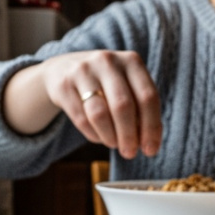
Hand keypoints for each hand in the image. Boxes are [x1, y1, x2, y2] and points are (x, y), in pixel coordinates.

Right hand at [4, 50, 161, 158]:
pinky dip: (93, 134)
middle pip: (123, 106)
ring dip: (110, 137)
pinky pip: (81, 119)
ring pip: (100, 114)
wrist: (65, 68)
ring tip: (114, 144)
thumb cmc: (107, 85)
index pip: (148, 97)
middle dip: (129, 136)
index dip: (151, 127)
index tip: (150, 149)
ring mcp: (83, 71)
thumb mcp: (128, 87)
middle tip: (130, 153)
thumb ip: (142, 111)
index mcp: (132, 61)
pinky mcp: (63, 85)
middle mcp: (108, 62)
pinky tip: (99, 136)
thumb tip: (150, 143)